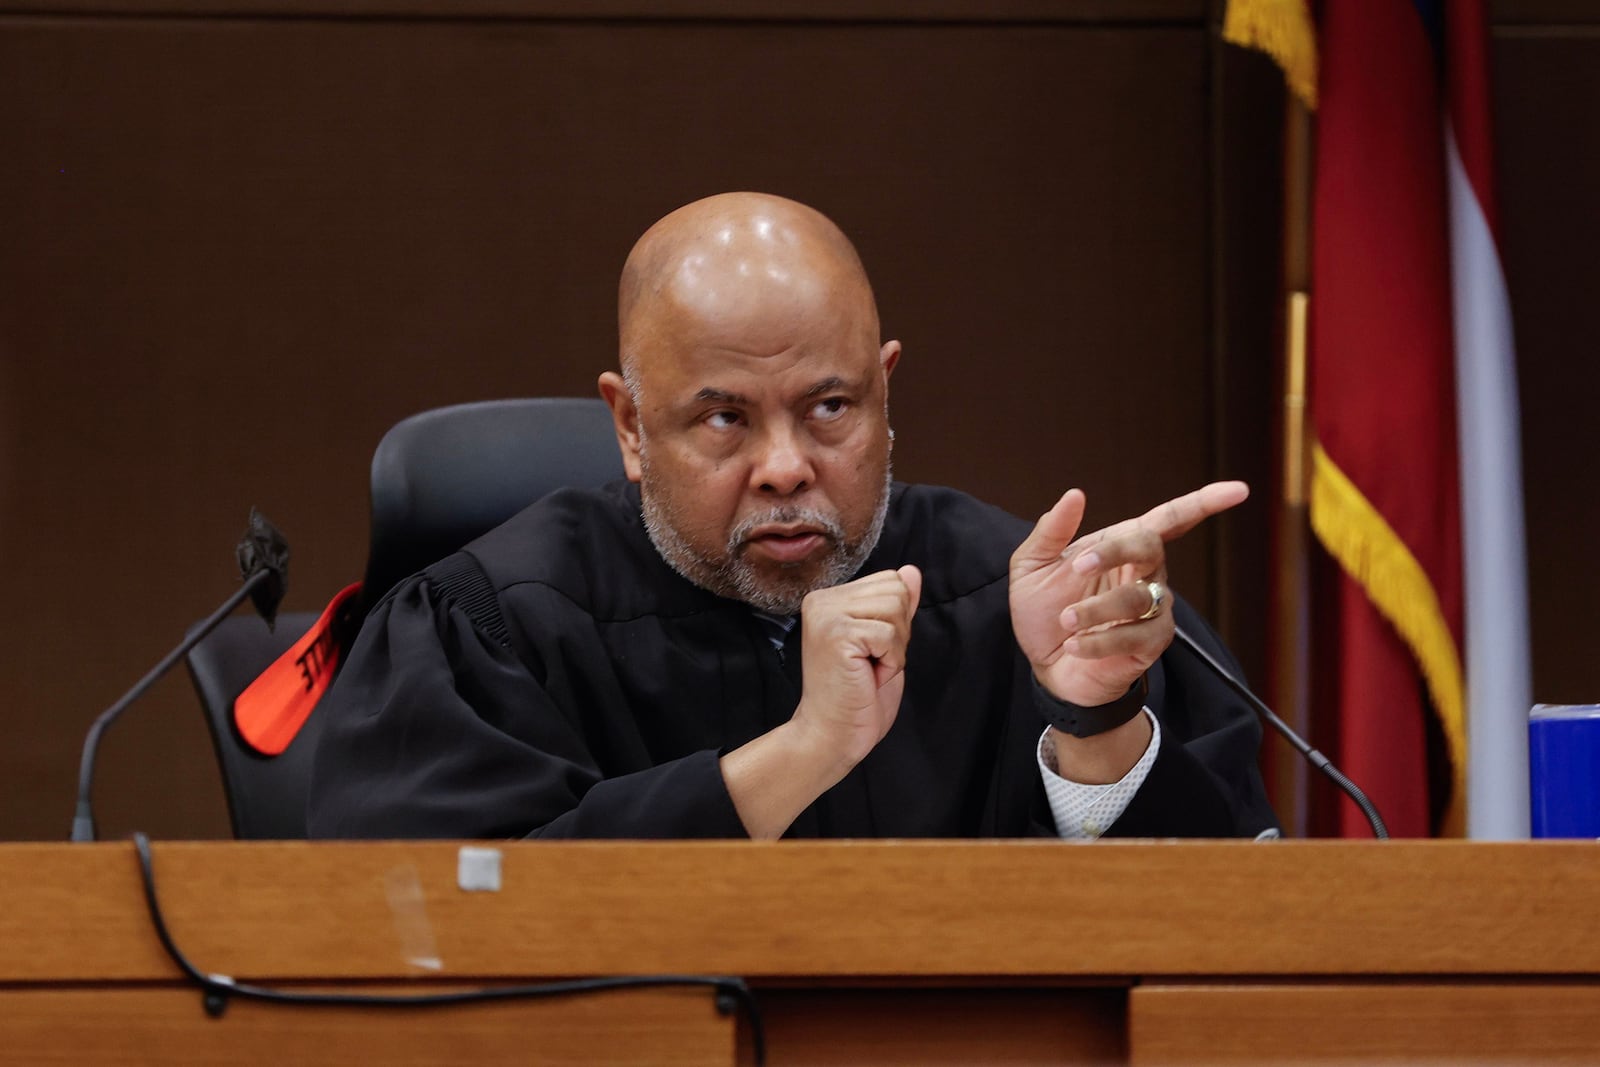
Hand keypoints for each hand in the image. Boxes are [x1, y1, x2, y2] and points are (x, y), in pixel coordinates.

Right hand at [793, 565, 922, 770]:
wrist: (831, 735)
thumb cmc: (856, 696)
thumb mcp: (886, 642)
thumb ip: (897, 605)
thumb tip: (911, 571)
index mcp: (829, 598)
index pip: (890, 580)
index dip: (896, 620)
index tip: (871, 651)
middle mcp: (822, 600)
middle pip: (896, 590)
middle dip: (899, 632)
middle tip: (871, 662)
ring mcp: (826, 615)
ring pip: (895, 608)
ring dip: (895, 647)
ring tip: (869, 668)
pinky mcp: (836, 633)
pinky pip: (890, 633)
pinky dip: (890, 659)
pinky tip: (868, 675)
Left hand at [1009, 482, 1247, 706]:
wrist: (1047, 666)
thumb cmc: (1043, 611)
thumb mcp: (1033, 567)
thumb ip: (1051, 531)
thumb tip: (1075, 494)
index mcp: (1123, 546)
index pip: (1171, 519)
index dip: (1205, 503)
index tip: (1239, 490)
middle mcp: (1146, 573)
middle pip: (1151, 546)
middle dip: (1114, 552)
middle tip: (1078, 568)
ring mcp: (1154, 608)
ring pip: (1137, 598)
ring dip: (1095, 609)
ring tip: (1066, 621)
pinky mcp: (1151, 643)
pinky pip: (1132, 636)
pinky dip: (1098, 640)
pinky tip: (1074, 644)